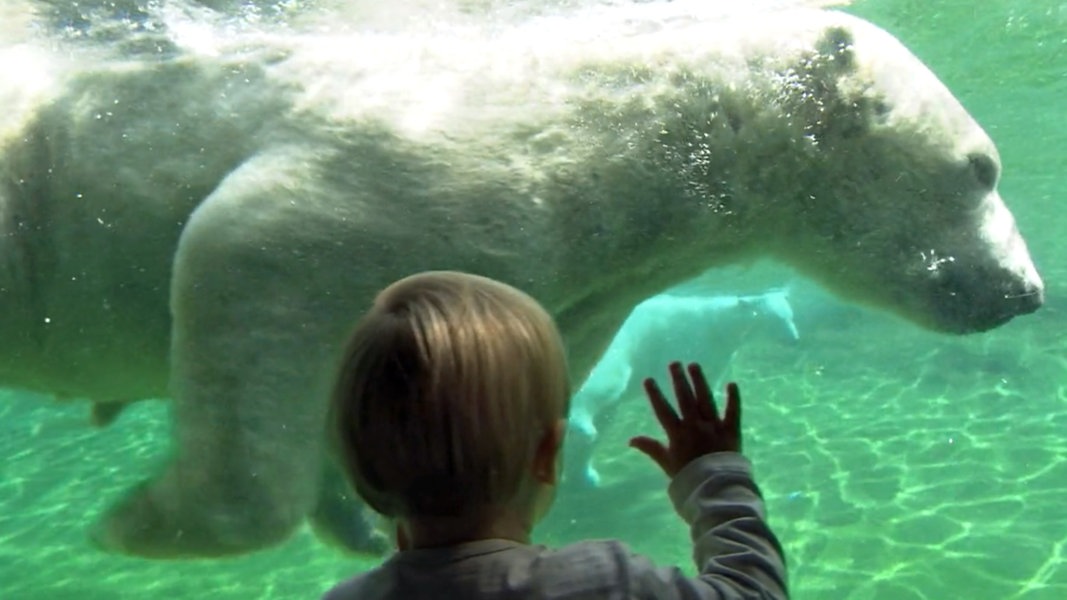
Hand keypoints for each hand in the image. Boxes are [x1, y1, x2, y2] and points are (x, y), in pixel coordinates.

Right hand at [629, 361, 741, 476]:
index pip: (663, 410)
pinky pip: (733, 412)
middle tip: (674, 363)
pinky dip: (733, 398)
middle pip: (685, 398)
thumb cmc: (689, 479)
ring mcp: (714, 427)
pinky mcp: (731, 431)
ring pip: (706, 400)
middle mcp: (695, 426)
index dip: (655, 394)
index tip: (649, 379)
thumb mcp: (667, 464)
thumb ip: (651, 449)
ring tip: (694, 366)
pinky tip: (732, 383)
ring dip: (700, 381)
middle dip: (678, 380)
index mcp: (678, 434)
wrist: (716, 490)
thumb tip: (630, 440)